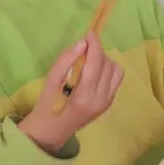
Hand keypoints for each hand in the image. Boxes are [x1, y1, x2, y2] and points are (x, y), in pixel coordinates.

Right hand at [19, 33, 123, 152]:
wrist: (52, 131)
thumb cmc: (46, 106)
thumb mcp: (50, 81)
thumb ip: (65, 60)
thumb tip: (83, 43)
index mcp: (84, 96)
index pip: (97, 63)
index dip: (95, 45)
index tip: (89, 33)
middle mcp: (101, 99)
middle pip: (108, 65)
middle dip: (98, 51)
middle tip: (85, 48)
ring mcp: (107, 102)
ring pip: (116, 71)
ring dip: (105, 60)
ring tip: (90, 60)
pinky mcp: (109, 103)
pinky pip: (116, 80)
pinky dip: (107, 70)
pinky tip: (94, 71)